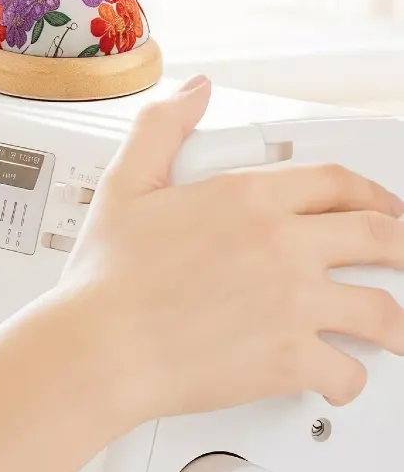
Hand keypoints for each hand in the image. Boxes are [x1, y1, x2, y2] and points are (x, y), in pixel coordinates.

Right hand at [59, 74, 403, 427]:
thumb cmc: (106, 278)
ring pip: (381, 310)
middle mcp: (281, 245)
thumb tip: (194, 92)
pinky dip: (350, 380)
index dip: (372, 194)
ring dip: (395, 324)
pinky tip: (340, 378)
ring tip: (393, 333)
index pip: (337, 182)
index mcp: (247, 197)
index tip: (380, 208)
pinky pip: (348, 371)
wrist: (99, 347)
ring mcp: (293, 303)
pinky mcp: (291, 358)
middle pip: (381, 237)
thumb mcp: (125, 186)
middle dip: (403, 250)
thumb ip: (161, 128)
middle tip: (402, 260)